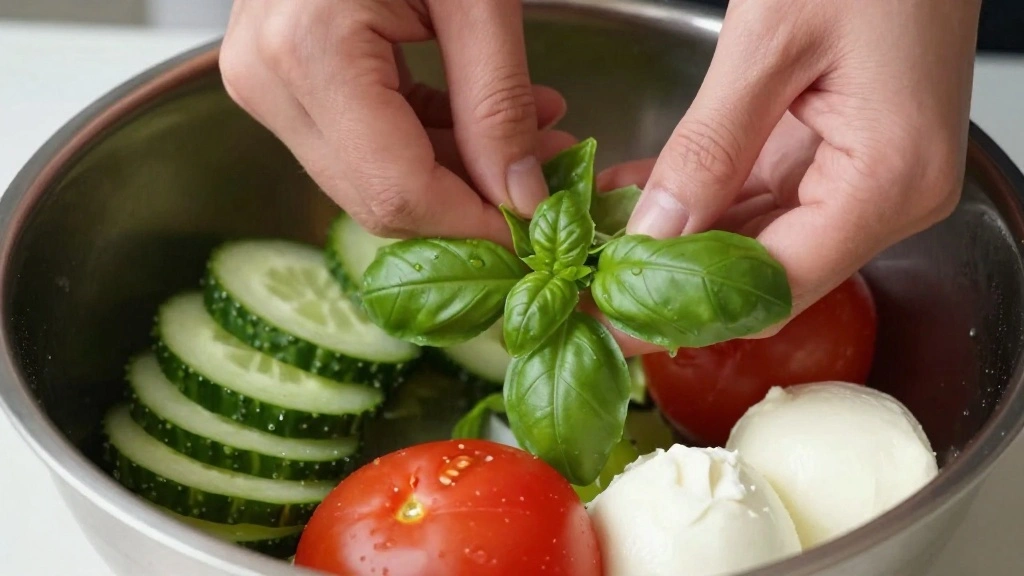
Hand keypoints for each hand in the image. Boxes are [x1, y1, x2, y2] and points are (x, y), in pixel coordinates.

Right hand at [219, 0, 574, 245]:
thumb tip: (522, 196)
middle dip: (469, 206)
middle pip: (377, 198)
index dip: (474, 227)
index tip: (538, 233)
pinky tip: (486, 122)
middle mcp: (268, 78)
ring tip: (533, 139)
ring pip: (370, 179)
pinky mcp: (282, 75)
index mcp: (311, 51)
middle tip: (544, 186)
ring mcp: (264, 79)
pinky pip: (360, 142)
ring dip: (457, 174)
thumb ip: (499, 103)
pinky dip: (428, 142)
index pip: (398, 192)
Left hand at [598, 0, 981, 352]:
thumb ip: (709, 147)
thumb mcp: (771, 42)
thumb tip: (654, 235)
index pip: (774, 287)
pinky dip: (703, 200)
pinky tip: (642, 195)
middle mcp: (889, 195)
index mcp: (887, 180)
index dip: (685, 311)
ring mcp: (868, 175)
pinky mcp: (846, 151)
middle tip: (593, 284)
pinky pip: (764, 195)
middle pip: (767, 277)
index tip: (611, 317)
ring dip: (681, 243)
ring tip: (602, 242)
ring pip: (759, 242)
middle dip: (674, 283)